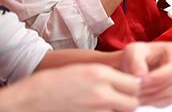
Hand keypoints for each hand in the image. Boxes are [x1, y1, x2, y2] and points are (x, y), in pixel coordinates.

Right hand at [1, 64, 139, 111]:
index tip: (127, 89)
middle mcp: (101, 93)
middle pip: (132, 103)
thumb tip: (130, 83)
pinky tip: (94, 110)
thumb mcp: (86, 70)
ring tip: (104, 106)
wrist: (31, 100)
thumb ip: (109, 76)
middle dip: (128, 102)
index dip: (133, 88)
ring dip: (117, 111)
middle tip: (119, 101)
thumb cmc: (56, 82)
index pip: (135, 84)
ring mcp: (95, 110)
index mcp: (101, 74)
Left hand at [118, 42, 171, 106]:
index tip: (142, 81)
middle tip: (136, 89)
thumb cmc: (135, 55)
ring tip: (135, 93)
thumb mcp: (133, 52)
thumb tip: (141, 77)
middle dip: (154, 88)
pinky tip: (141, 97)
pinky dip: (152, 102)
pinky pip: (167, 101)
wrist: (131, 66)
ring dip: (152, 96)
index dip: (160, 76)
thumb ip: (136, 63)